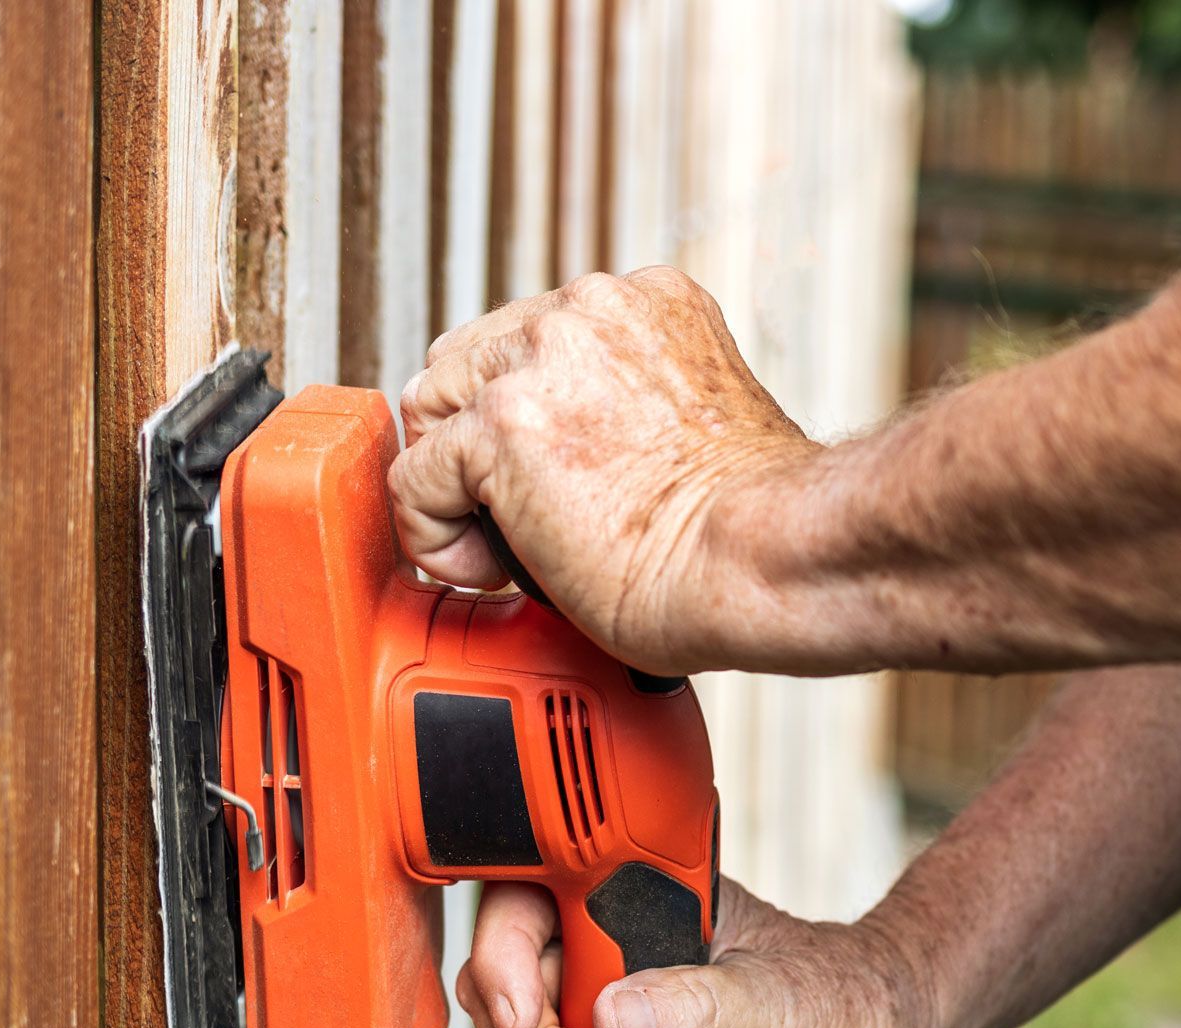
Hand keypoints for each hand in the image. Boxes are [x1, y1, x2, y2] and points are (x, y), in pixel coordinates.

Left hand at [390, 267, 814, 673]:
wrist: (766, 559)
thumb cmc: (753, 527)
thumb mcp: (698, 426)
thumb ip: (633, 411)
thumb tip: (584, 461)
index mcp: (646, 304)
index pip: (527, 342)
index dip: (519, 422)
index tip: (544, 486)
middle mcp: (588, 313)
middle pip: (462, 365)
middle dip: (470, 449)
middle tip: (515, 523)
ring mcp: (539, 361)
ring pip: (429, 414)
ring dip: (450, 490)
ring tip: (505, 551)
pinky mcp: (502, 425)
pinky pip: (414, 482)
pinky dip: (434, 537)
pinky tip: (486, 571)